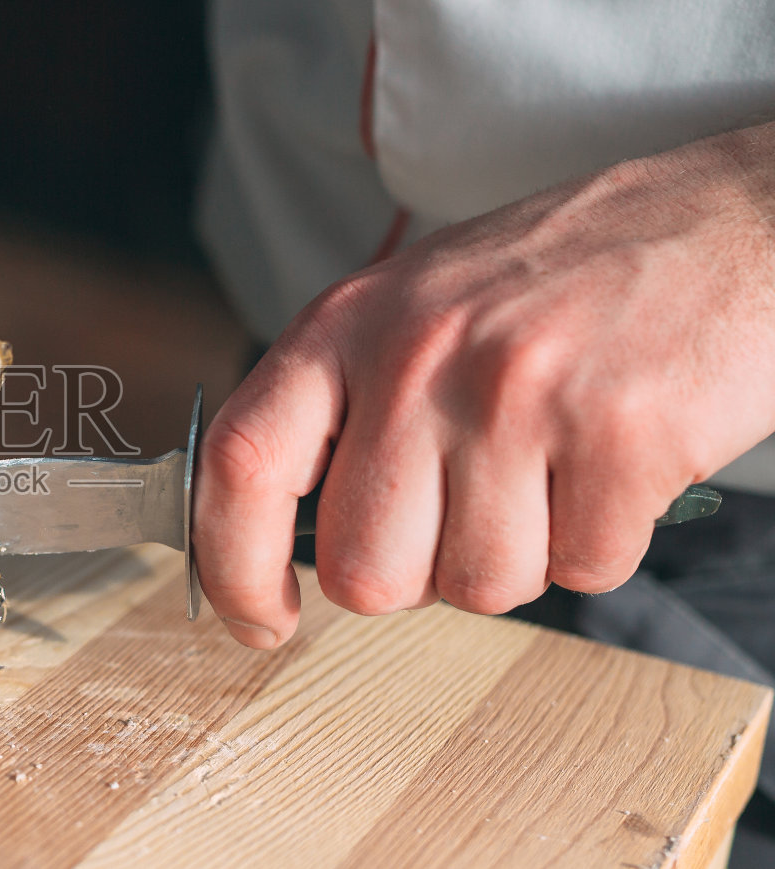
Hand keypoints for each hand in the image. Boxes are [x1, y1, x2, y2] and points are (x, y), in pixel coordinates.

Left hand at [194, 125, 774, 647]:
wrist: (731, 222)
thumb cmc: (558, 278)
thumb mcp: (412, 304)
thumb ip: (340, 406)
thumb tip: (275, 536)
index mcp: (347, 322)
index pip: (242, 460)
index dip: (229, 564)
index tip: (258, 618)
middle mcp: (418, 356)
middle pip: (364, 571)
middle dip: (413, 574)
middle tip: (465, 508)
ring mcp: (518, 395)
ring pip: (478, 587)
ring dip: (518, 556)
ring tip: (551, 465)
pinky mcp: (621, 436)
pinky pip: (584, 571)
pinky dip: (600, 542)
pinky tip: (612, 462)